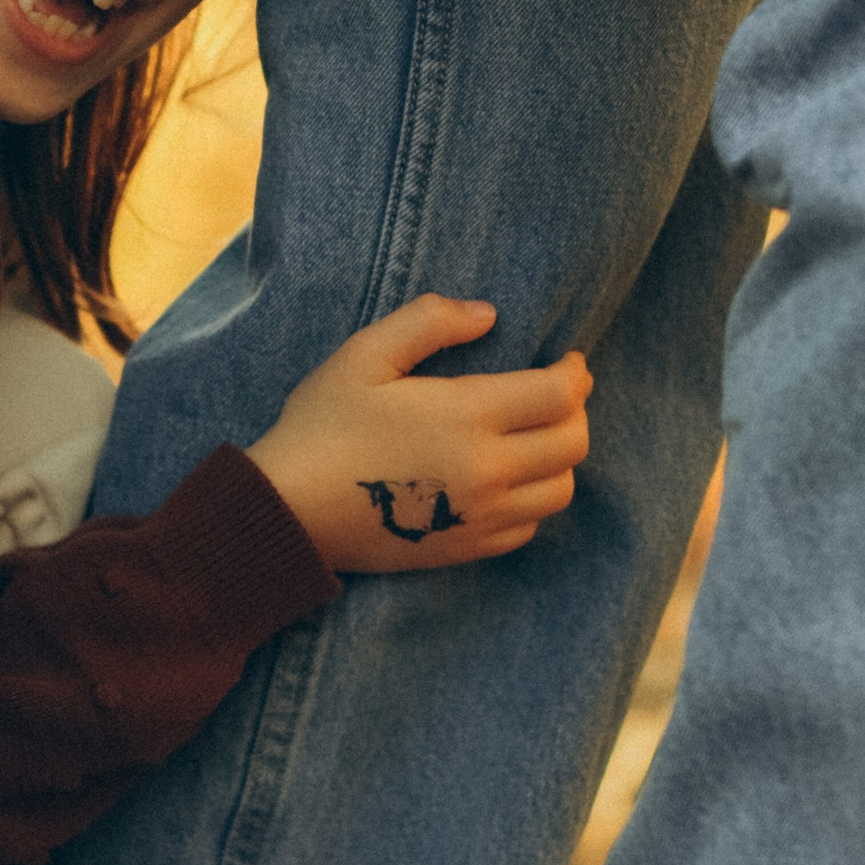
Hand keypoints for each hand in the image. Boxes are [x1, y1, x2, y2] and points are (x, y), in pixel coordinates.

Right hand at [247, 296, 591, 574]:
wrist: (289, 512)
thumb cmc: (322, 426)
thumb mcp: (364, 355)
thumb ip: (429, 321)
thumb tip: (488, 315)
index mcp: (469, 416)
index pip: (560, 395)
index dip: (575, 373)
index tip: (569, 360)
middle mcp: (488, 472)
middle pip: (572, 444)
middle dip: (575, 412)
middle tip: (555, 394)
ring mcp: (481, 517)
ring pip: (560, 490)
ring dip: (560, 459)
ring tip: (536, 436)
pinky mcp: (467, 549)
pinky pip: (529, 527)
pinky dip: (533, 500)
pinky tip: (507, 479)